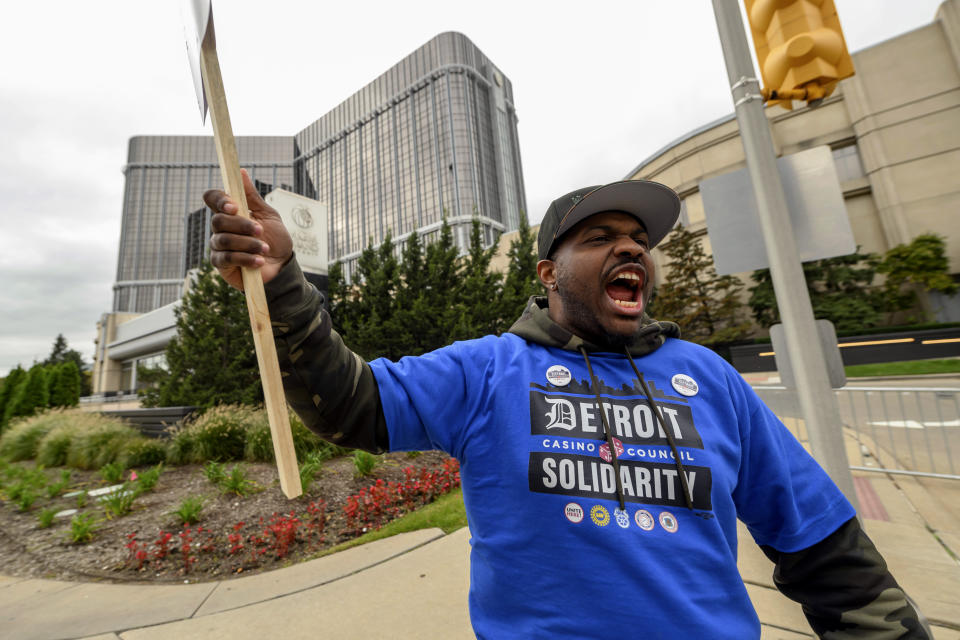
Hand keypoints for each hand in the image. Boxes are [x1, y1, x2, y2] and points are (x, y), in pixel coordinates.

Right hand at [203, 169, 293, 289]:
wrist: (282, 265)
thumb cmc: (275, 239)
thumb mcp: (268, 215)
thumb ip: (252, 197)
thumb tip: (241, 172)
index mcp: (230, 212)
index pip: (212, 198)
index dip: (219, 200)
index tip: (234, 206)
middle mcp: (221, 228)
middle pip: (218, 220)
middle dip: (242, 226)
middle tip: (260, 231)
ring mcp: (219, 246)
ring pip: (223, 240)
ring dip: (248, 243)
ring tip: (265, 248)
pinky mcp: (221, 264)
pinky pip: (227, 258)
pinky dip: (245, 258)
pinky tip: (259, 260)